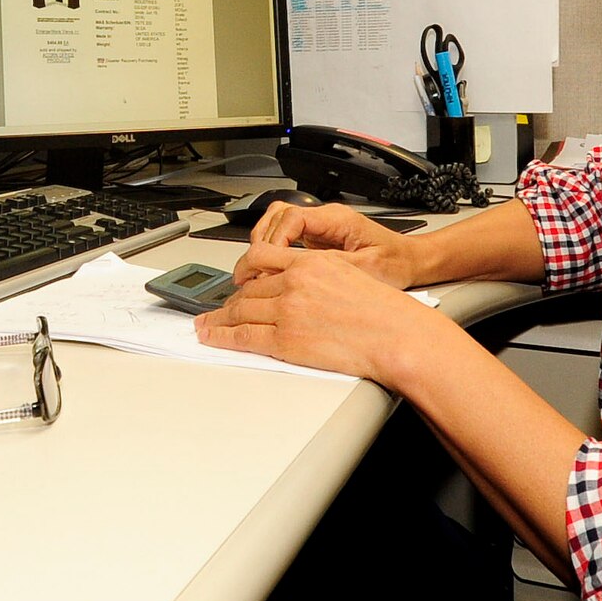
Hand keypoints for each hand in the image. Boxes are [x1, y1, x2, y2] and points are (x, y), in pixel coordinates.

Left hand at [194, 244, 458, 383]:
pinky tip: (212, 336)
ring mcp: (287, 312)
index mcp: (309, 263)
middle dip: (230, 300)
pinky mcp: (285, 340)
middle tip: (218, 308)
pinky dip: (222, 336)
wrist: (395, 335)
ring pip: (240, 311)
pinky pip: (243, 336)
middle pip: (248, 289)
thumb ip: (318, 274)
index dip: (244, 271)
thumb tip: (301, 285)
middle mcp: (293, 284)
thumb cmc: (384, 311)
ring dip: (218, 318)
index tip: (238, 278)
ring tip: (206, 325)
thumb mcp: (348, 273)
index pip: (262, 259)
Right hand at [241, 200, 425, 289]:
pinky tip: (269, 272)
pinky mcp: (317, 240)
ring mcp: (319, 228)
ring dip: (263, 245)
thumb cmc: (396, 263)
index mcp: (336, 219)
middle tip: (248, 272)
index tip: (265, 263)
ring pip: (277, 224)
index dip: (273, 239)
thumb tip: (297, 275)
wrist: (411, 260)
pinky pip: (286, 239)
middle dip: (260, 243)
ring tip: (254, 272)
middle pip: (277, 216)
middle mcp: (325, 219)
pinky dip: (273, 252)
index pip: (291, 217)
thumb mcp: (365, 269)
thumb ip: (330, 269)